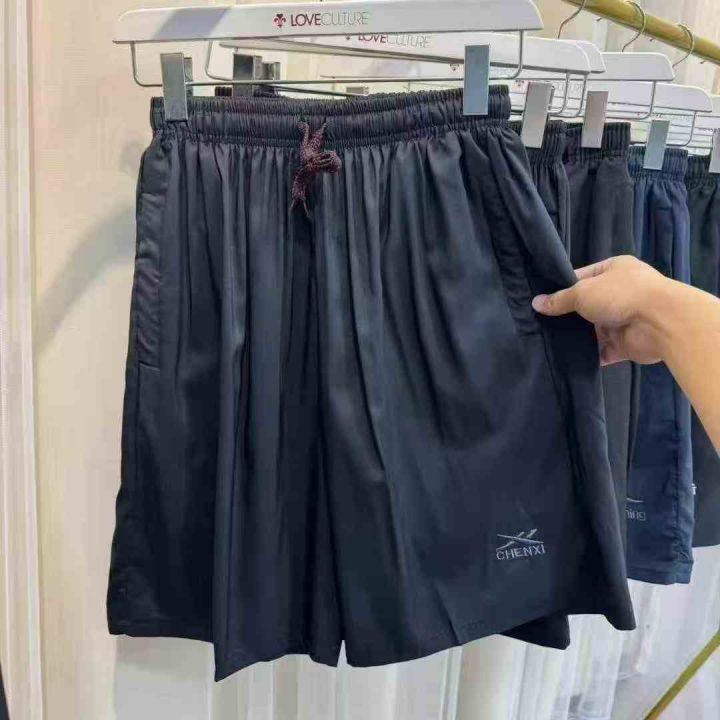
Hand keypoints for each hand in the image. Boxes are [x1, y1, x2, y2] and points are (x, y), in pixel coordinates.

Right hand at [531, 255, 674, 365]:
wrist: (660, 323)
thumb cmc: (621, 295)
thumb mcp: (582, 292)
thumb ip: (559, 300)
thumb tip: (536, 303)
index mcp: (614, 270)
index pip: (581, 277)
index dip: (562, 288)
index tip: (541, 301)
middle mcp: (621, 292)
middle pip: (587, 305)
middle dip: (568, 315)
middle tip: (540, 324)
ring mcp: (625, 319)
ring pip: (594, 329)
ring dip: (578, 336)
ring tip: (549, 342)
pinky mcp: (627, 343)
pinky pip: (604, 351)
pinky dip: (590, 356)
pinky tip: (568, 359)